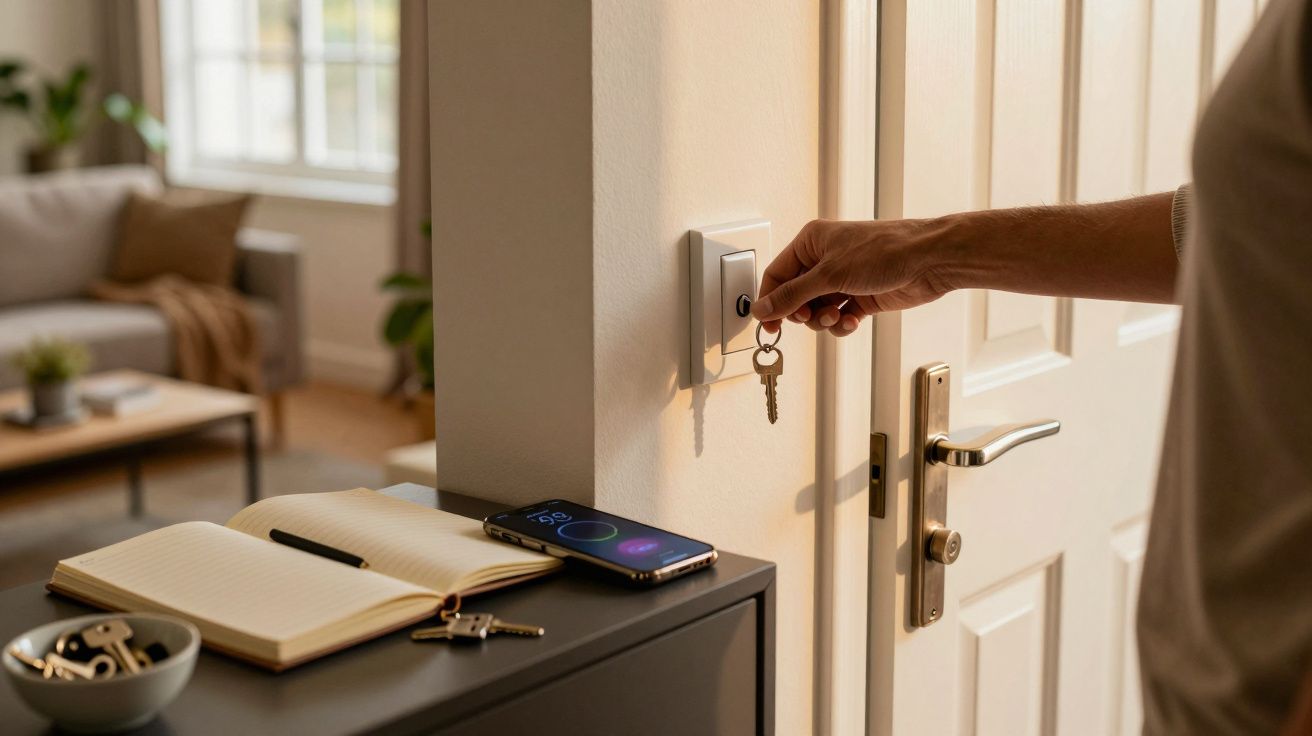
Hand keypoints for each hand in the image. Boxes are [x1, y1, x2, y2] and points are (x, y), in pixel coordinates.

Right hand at [751, 218, 955, 336]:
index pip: (777, 275)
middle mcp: (825, 259)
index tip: (768, 325)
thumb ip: (792, 295)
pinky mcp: (861, 296)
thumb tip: (762, 308)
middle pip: (796, 296)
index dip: (770, 301)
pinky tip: (853, 320)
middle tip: (811, 316)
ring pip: (817, 310)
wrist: (929, 261)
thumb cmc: (885, 251)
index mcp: (811, 242)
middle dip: (803, 312)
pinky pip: (838, 318)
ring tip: (837, 316)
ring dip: (824, 320)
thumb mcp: (829, 275)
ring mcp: (844, 279)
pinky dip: (842, 324)